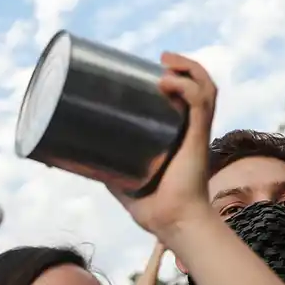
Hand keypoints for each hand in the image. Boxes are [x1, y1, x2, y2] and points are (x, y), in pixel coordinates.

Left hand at [109, 53, 217, 236]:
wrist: (173, 224)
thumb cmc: (154, 209)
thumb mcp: (124, 184)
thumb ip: (107, 172)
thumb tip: (80, 162)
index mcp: (183, 137)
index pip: (188, 99)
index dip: (177, 79)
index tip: (152, 70)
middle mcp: (193, 131)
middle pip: (199, 86)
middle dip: (182, 67)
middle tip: (159, 61)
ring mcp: (197, 133)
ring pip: (205, 88)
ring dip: (188, 68)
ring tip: (165, 61)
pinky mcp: (198, 138)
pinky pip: (201, 103)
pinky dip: (187, 87)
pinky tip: (168, 82)